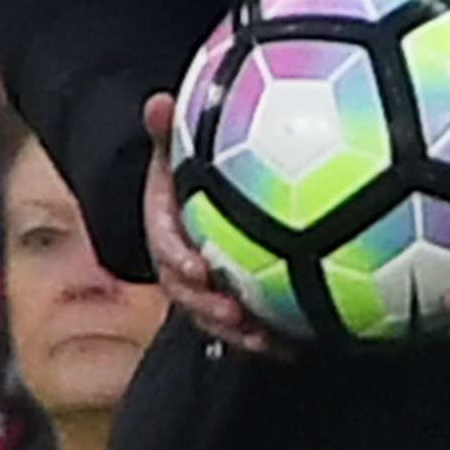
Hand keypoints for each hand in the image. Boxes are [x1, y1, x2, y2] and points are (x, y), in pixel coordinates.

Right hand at [137, 89, 291, 354]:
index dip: (179, 261)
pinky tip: (291, 347)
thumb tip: (157, 102)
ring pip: (215, 320)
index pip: (165, 249)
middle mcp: (182, 269)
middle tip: (235, 314)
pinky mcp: (231, 304)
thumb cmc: (187, 176)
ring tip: (265, 341)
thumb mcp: (175, 151)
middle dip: (209, 310)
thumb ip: (167, 132)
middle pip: (188, 297)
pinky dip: (265, 339)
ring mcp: (206, 292)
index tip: (198, 268)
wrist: (194, 204)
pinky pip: (244, 328)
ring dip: (238, 334)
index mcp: (166, 234)